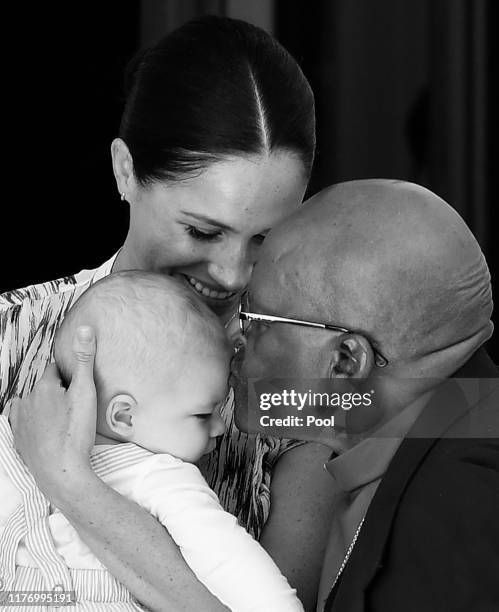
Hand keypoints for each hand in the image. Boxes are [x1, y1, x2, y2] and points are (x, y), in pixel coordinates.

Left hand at [9, 325, 97, 499]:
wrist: (62, 472)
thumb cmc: (75, 433)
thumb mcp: (86, 392)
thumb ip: (84, 360)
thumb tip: (85, 329)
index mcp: (43, 387)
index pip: (55, 369)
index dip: (69, 375)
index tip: (79, 386)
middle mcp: (26, 401)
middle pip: (45, 387)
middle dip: (59, 391)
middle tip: (77, 405)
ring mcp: (20, 422)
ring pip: (34, 404)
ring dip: (47, 407)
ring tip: (65, 420)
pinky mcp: (19, 439)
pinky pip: (27, 423)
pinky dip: (37, 423)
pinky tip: (51, 431)